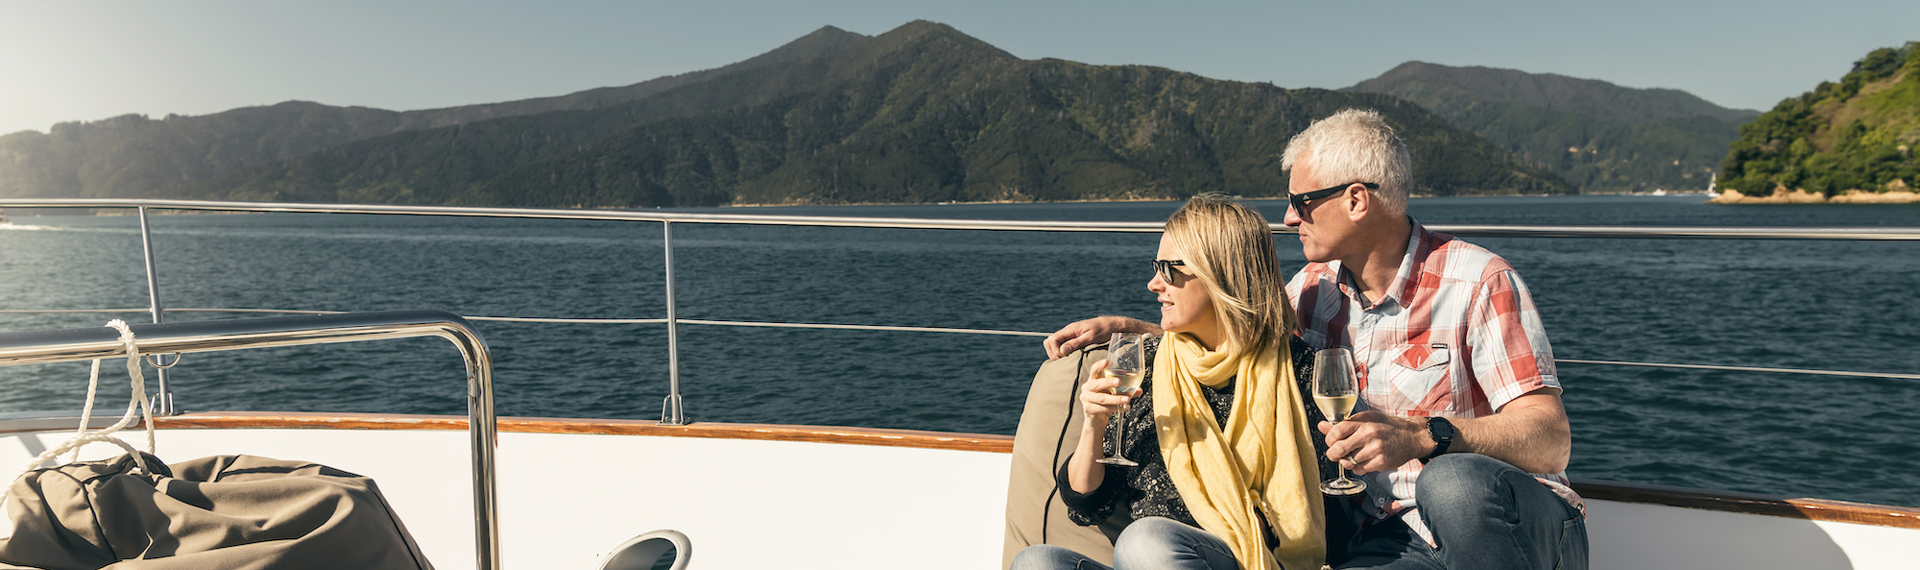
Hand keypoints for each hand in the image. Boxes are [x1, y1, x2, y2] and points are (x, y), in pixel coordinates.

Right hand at [1043, 316, 1157, 358]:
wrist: (1114, 325)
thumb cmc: (1104, 330)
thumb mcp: (1091, 337)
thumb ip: (1076, 343)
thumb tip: (1062, 350)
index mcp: (1071, 329)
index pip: (1052, 339)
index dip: (1054, 350)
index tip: (1063, 357)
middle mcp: (1069, 331)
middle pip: (1050, 341)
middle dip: (1053, 352)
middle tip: (1063, 360)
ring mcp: (1072, 335)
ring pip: (1056, 344)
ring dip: (1057, 352)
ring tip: (1066, 361)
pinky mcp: (1076, 338)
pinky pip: (1064, 345)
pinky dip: (1064, 352)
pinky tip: (1071, 358)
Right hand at [1078, 358, 1135, 418]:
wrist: (1096, 420)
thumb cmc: (1104, 403)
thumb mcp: (1114, 394)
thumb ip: (1125, 391)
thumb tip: (1139, 390)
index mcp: (1092, 380)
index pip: (1094, 370)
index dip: (1099, 366)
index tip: (1106, 361)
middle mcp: (1087, 388)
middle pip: (1097, 384)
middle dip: (1108, 382)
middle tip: (1119, 382)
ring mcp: (1086, 399)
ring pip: (1102, 398)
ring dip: (1116, 399)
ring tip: (1127, 399)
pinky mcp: (1089, 410)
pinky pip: (1103, 409)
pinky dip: (1115, 408)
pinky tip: (1124, 408)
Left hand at [1319, 411, 1430, 474]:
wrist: (1412, 437)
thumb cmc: (1387, 426)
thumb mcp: (1367, 419)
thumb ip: (1344, 423)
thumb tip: (1321, 426)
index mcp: (1364, 423)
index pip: (1336, 431)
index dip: (1329, 438)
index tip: (1331, 441)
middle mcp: (1369, 436)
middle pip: (1338, 449)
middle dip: (1333, 454)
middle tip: (1335, 453)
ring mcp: (1375, 451)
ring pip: (1348, 462)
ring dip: (1346, 461)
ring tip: (1353, 456)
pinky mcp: (1381, 463)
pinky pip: (1360, 470)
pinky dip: (1358, 468)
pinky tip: (1365, 460)